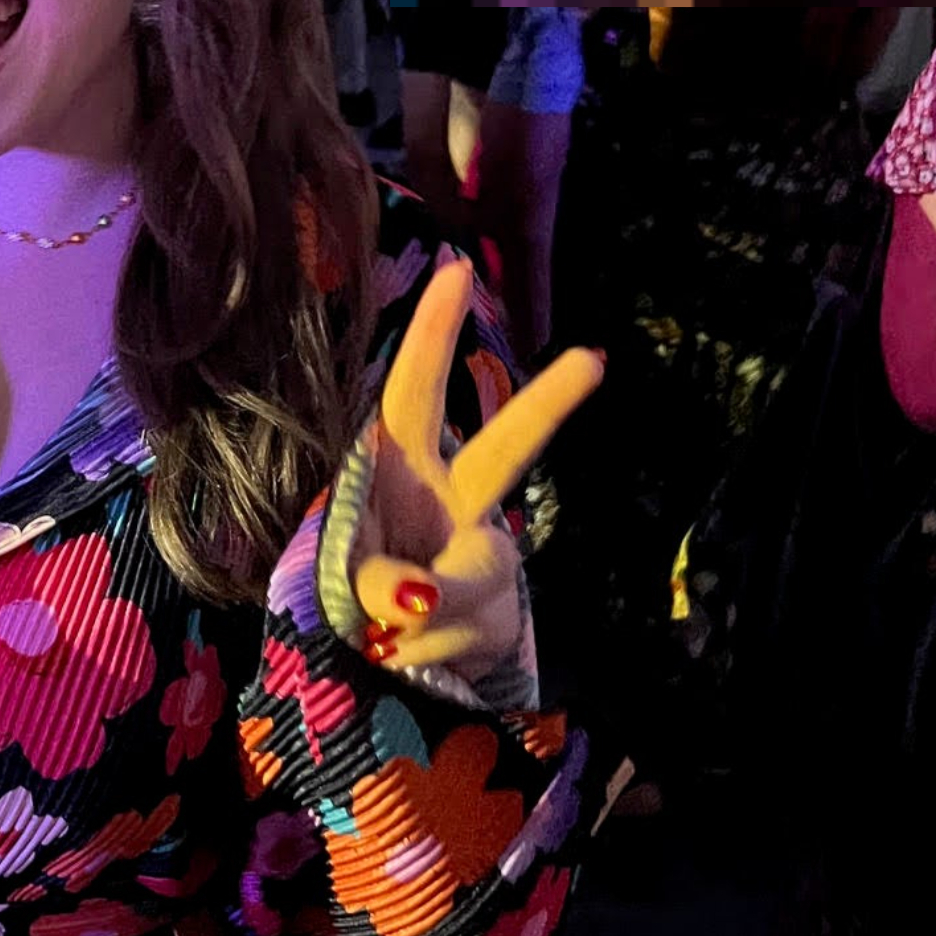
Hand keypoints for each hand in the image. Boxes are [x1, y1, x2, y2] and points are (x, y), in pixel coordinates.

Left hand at [327, 255, 602, 681]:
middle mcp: (450, 503)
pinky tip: (409, 659)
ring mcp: (480, 558)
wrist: (386, 667)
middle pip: (505, 451)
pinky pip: (462, 636)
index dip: (433, 334)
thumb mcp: (341, 577)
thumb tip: (416, 595)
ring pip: (477, 574)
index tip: (458, 269)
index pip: (412, 391)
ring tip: (387, 639)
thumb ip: (373, 577)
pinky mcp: (495, 616)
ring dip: (427, 613)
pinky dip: (424, 654)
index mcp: (396, 470)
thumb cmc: (353, 592)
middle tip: (594, 359)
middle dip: (546, 407)